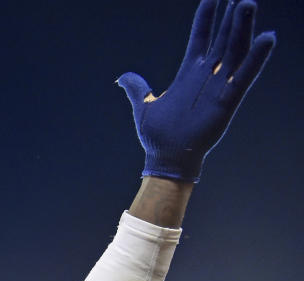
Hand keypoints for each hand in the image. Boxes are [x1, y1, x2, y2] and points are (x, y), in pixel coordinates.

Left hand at [118, 0, 275, 181]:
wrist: (166, 158)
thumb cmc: (157, 135)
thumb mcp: (144, 106)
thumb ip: (137, 88)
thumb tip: (122, 77)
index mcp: (189, 74)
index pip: (200, 39)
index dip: (206, 19)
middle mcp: (207, 77)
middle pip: (222, 41)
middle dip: (231, 19)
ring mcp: (218, 87)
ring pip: (235, 52)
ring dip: (243, 29)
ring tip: (247, 5)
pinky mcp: (227, 102)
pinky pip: (244, 77)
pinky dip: (256, 59)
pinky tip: (266, 39)